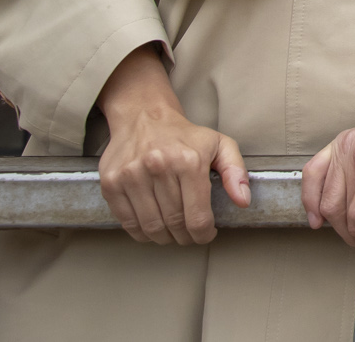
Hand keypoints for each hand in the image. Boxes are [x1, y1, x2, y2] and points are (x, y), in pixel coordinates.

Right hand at [96, 44, 250, 244]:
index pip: (197, 216)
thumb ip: (235, 172)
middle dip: (185, 236)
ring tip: (173, 232)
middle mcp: (158, 167)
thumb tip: (243, 201)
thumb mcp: (220, 145)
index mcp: (189, 161)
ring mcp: (131, 176)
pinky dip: (141, 233)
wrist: (145, 117)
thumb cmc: (185, 136)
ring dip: (165, 237)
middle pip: (174, 224)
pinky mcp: (111, 183)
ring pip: (151, 227)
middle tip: (189, 234)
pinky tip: (152, 226)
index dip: (203, 234)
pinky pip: (127, 223)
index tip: (206, 234)